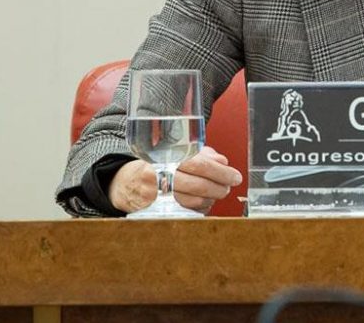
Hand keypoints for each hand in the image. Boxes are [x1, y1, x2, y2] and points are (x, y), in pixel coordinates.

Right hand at [109, 146, 242, 214]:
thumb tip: (223, 161)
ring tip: (217, 193)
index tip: (235, 177)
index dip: (221, 172)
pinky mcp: (158, 210)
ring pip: (194, 202)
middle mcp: (162, 176)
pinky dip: (200, 208)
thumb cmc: (158, 164)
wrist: (127, 181)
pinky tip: (205, 201)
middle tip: (228, 187)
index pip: (200, 165)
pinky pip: (186, 212)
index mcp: (169, 157)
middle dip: (219, 188)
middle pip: (199, 186)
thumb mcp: (179, 152)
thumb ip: (202, 155)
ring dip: (211, 199)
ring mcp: (159, 195)